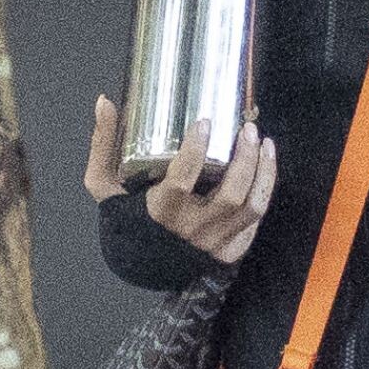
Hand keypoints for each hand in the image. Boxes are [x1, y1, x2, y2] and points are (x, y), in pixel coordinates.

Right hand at [84, 97, 276, 262]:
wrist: (141, 266)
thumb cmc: (125, 220)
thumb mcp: (104, 186)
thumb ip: (103, 145)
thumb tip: (105, 102)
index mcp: (160, 213)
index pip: (182, 180)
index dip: (196, 150)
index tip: (205, 122)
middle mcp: (191, 230)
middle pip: (230, 194)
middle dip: (245, 159)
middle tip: (247, 130)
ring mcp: (214, 243)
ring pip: (250, 208)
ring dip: (264, 173)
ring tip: (265, 144)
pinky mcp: (229, 251)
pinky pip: (255, 222)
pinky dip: (263, 193)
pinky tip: (265, 170)